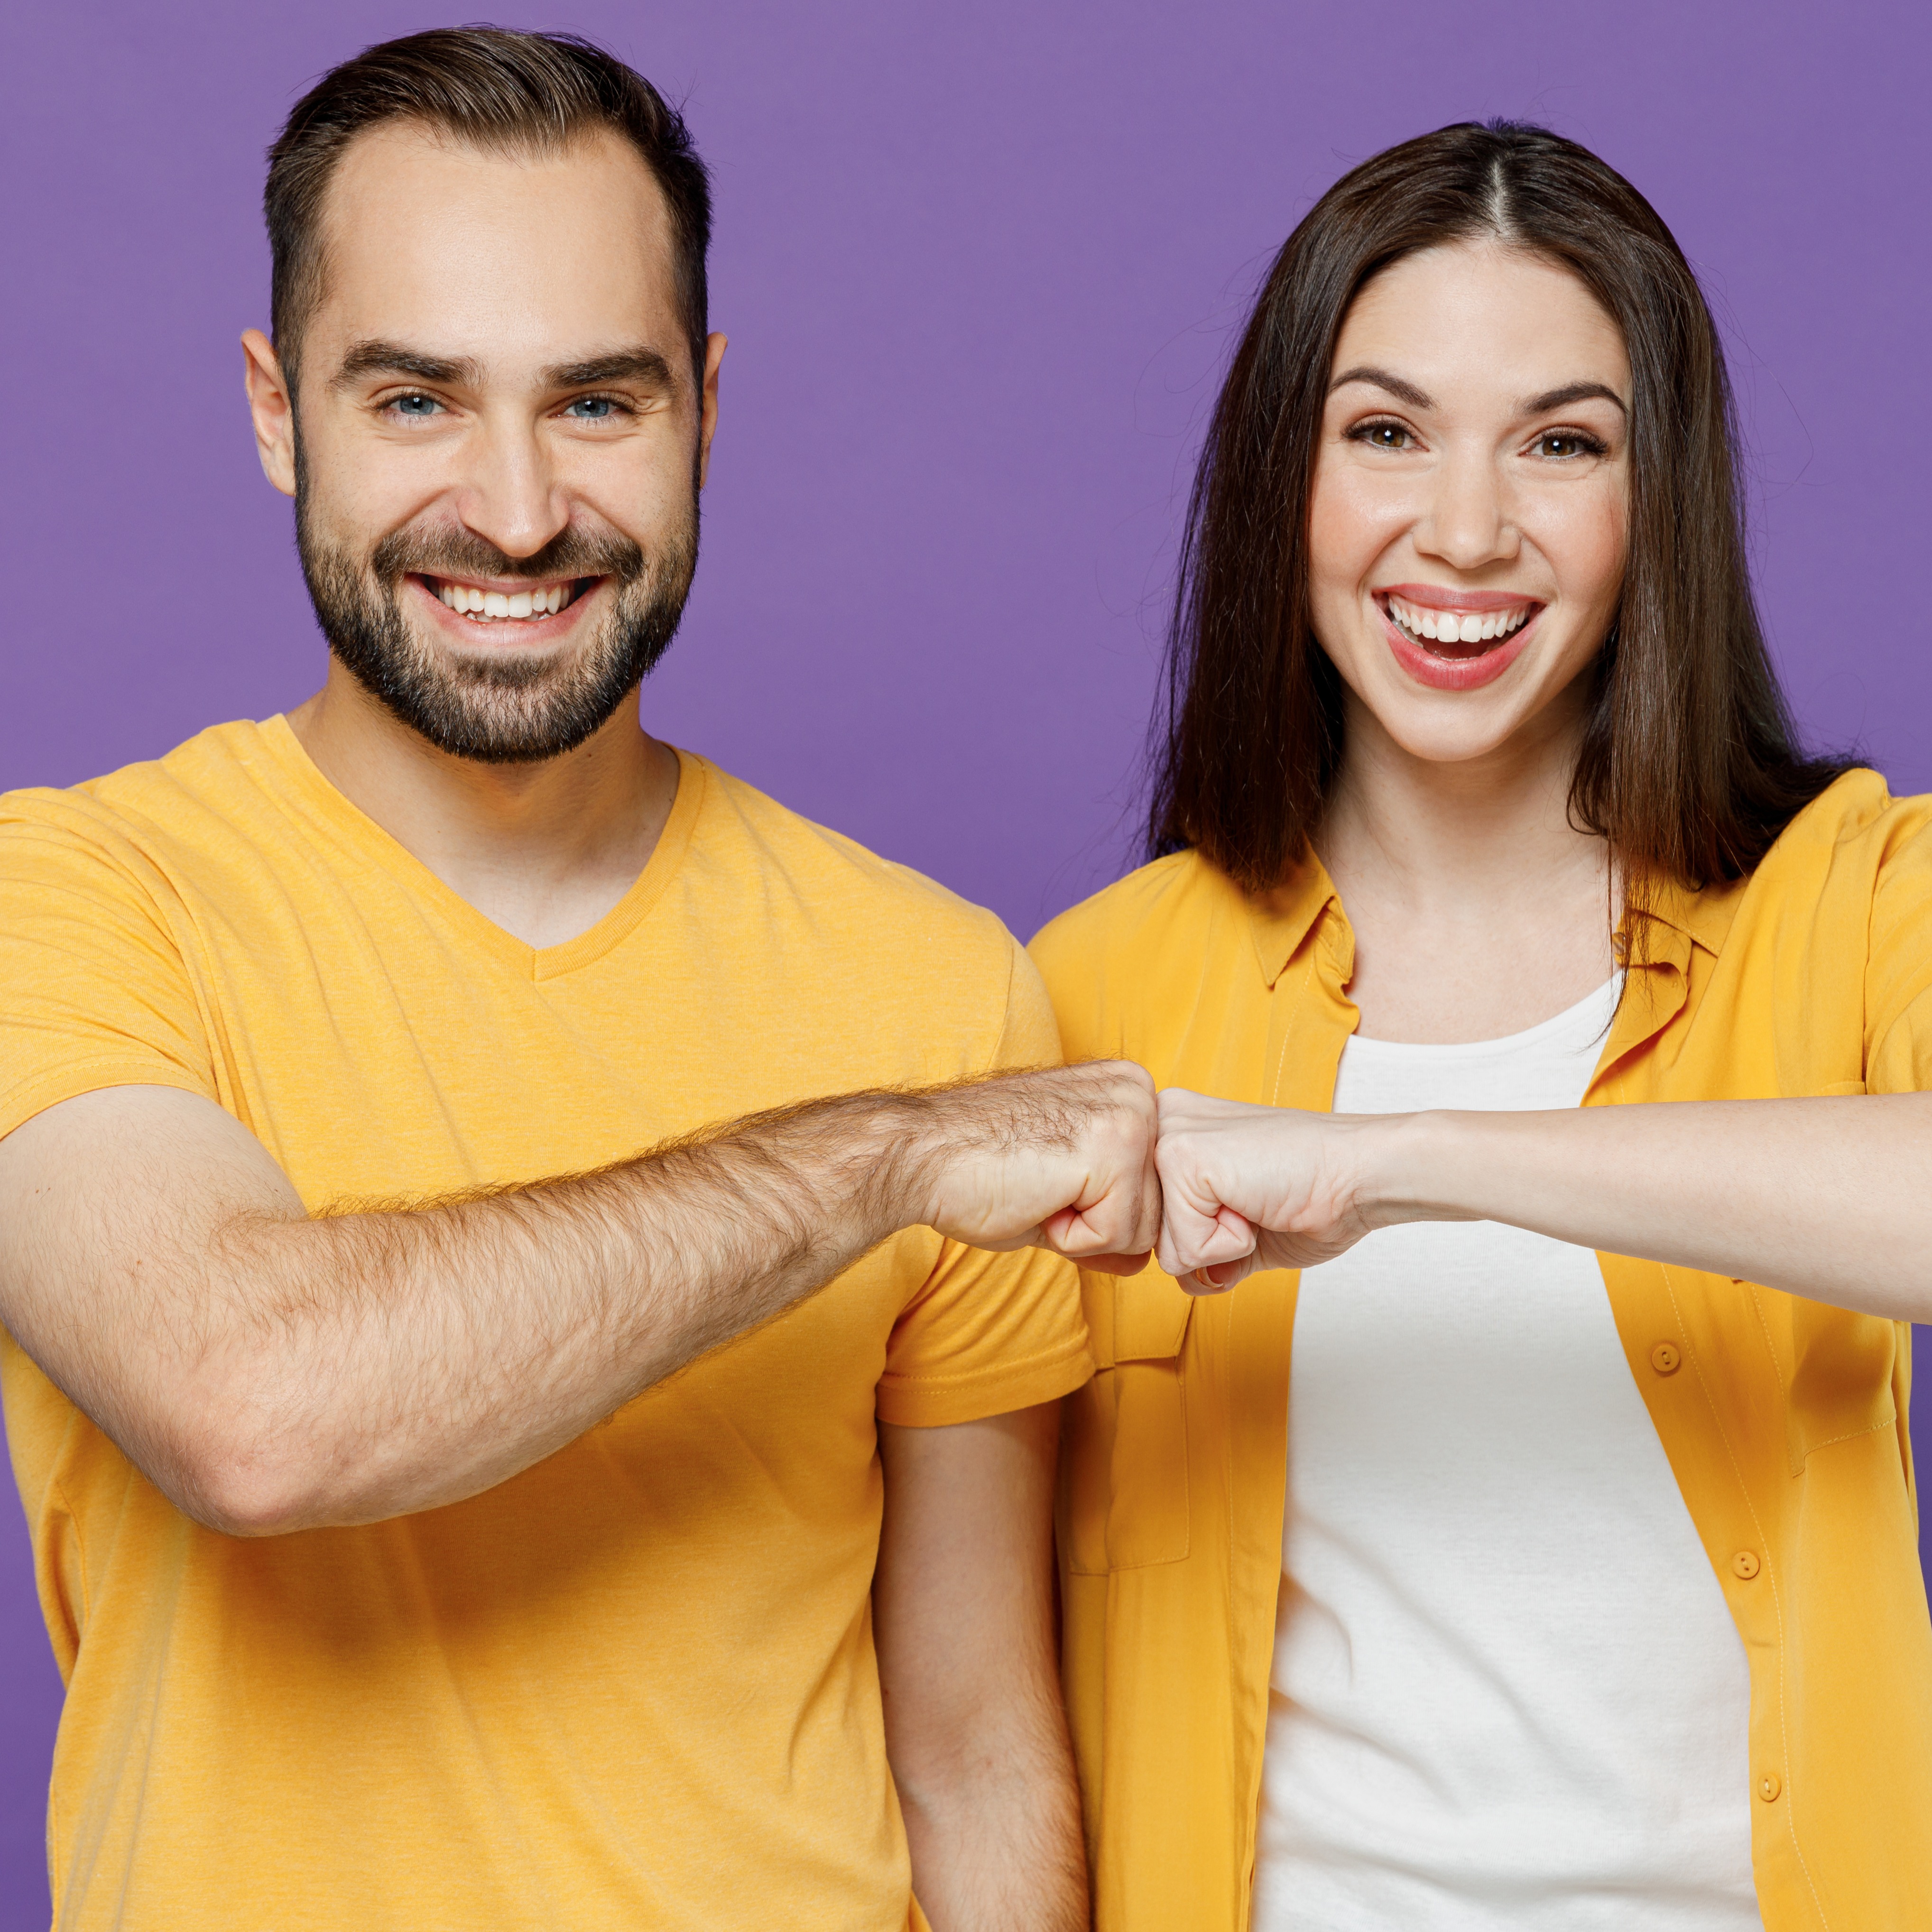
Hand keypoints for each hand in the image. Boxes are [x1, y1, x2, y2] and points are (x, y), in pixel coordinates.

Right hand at [917, 1062, 1161, 1275]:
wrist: (920, 1156)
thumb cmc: (978, 1168)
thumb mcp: (1061, 1190)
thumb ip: (1109, 1216)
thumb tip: (1142, 1260)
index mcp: (1127, 1089)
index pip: (1150, 1189)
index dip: (1094, 1210)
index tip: (1045, 1179)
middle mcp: (1139, 1092)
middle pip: (1154, 1211)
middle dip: (1094, 1224)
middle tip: (1038, 1188)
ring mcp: (1132, 1117)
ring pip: (1142, 1229)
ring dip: (1083, 1232)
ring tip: (1037, 1189)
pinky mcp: (1116, 1148)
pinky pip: (1120, 1235)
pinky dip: (1073, 1238)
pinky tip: (1038, 1197)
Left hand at [1153, 1088, 1379, 1292]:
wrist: (1361, 1173)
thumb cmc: (1314, 1193)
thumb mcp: (1243, 1227)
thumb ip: (1202, 1248)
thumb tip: (1189, 1279)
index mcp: (1175, 1129)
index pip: (1152, 1220)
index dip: (1202, 1235)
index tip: (1248, 1201)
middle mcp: (1163, 1123)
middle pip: (1150, 1235)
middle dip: (1204, 1242)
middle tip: (1253, 1203)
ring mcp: (1168, 1137)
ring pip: (1164, 1248)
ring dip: (1218, 1245)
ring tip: (1256, 1201)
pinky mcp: (1182, 1158)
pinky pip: (1184, 1250)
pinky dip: (1230, 1246)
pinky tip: (1257, 1204)